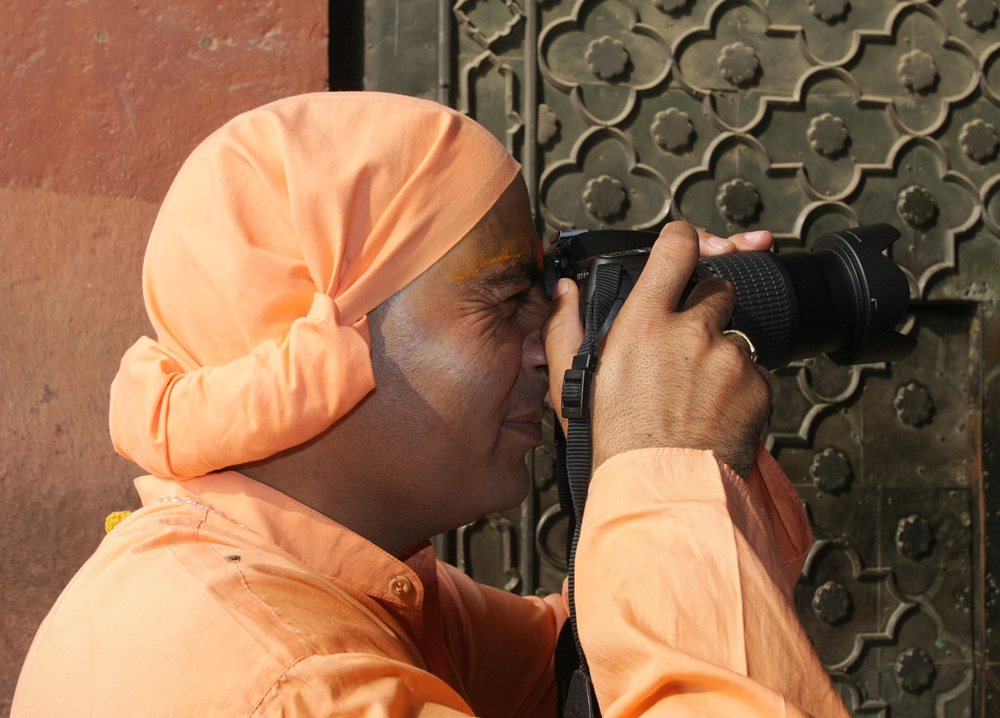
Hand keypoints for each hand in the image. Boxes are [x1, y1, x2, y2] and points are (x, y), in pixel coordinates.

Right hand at [541, 222, 771, 477]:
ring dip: (721, 354)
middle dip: (705, 309)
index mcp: (643, 324)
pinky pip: (755, 374)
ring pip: (735, 336)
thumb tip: (566, 292)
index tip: (684, 246)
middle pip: (716, 290)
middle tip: (686, 344)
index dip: (682, 242)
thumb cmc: (614, 442)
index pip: (676, 249)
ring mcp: (728, 358)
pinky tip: (715, 412)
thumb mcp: (571, 383)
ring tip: (696, 393)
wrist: (659, 491)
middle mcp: (690, 332)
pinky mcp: (757, 387)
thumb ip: (564, 328)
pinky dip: (740, 388)